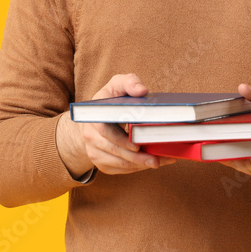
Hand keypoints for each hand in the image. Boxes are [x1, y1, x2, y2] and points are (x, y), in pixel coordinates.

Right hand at [57, 73, 175, 176]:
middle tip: (156, 160)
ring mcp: (94, 151)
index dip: (120, 139)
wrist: (96, 118)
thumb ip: (130, 82)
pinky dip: (136, 168)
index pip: (104, 130)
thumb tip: (142, 90)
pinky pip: (119, 169)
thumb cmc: (111, 100)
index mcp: (94, 116)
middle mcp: (90, 135)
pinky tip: (152, 163)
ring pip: (118, 163)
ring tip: (160, 162)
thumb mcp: (118, 84)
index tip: (137, 145)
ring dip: (139, 165)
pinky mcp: (101, 162)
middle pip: (114, 151)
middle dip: (136, 157)